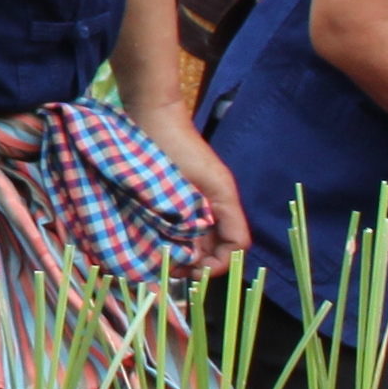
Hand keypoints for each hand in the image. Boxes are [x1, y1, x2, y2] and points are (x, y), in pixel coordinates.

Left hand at [134, 105, 248, 273]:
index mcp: (224, 202)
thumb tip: (200, 256)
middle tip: (170, 268)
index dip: (220, 264)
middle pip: (214, 248)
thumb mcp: (198, 184)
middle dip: (196, 263)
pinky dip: (169, 239)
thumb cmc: (175, 147)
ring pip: (195, 241)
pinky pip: (177, 228)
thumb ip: (207, 218)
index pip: (236, 246)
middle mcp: (211, 205)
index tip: (195, 271)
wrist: (151, 117)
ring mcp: (191, 202)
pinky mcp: (172, 199)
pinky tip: (151, 244)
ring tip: (158, 258)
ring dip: (180, 253)